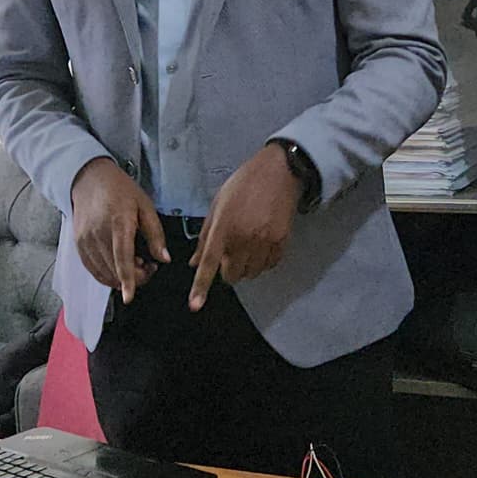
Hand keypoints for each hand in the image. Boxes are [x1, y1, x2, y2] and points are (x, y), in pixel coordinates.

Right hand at [71, 158, 167, 302]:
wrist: (90, 179)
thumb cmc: (120, 190)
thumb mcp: (145, 206)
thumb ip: (155, 234)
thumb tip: (164, 259)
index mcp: (118, 222)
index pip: (122, 257)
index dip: (128, 279)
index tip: (130, 296)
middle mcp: (98, 233)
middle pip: (114, 269)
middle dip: (135, 277)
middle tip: (148, 265)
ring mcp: (85, 240)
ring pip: (103, 273)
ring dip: (121, 277)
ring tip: (134, 262)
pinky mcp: (78, 244)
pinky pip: (92, 269)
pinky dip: (107, 275)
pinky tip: (118, 266)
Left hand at [188, 145, 300, 310]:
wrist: (279, 172)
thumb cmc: (243, 185)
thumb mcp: (218, 205)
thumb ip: (206, 235)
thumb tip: (194, 262)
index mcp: (224, 227)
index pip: (209, 263)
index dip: (201, 286)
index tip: (195, 305)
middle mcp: (243, 238)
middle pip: (232, 275)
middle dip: (227, 270)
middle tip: (230, 252)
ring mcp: (265, 242)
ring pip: (251, 273)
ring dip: (246, 267)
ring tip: (247, 246)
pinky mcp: (282, 242)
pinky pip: (269, 266)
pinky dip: (262, 262)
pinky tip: (261, 245)